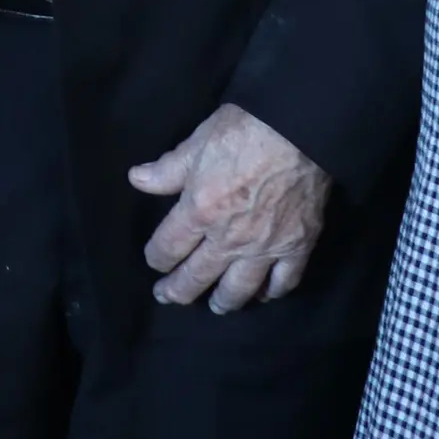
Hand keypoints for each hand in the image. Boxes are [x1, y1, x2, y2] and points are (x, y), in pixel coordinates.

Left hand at [129, 103, 329, 310]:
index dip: (157, 257)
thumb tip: (136, 179)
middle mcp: (229, 239)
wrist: (302, 131)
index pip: (168, 247)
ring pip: (239, 288)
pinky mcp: (298, 246)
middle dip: (179, 290)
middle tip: (168, 297)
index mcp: (199, 212)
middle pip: (198, 275)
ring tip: (215, 307)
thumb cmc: (244, 132)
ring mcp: (266, 247)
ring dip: (224, 301)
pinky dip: (272, 293)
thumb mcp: (196, 144)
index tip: (155, 261)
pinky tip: (264, 295)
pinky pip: (284, 281)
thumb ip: (167, 170)